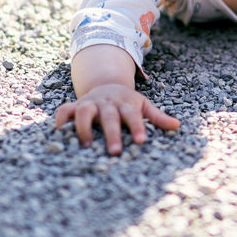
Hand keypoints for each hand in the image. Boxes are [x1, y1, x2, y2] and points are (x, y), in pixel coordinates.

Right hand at [54, 83, 179, 154]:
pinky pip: (64, 110)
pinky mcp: (75, 106)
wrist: (106, 84)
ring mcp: (90, 104)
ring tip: (87, 146)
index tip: (141, 141)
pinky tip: (60, 133)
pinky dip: (61, 120)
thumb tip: (177, 126)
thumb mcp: (143, 105)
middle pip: (109, 116)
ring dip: (84, 128)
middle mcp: (107, 103)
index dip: (137, 127)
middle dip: (112, 133)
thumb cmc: (127, 102)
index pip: (133, 115)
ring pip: (84, 112)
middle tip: (115, 152)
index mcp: (125, 104)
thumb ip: (158, 117)